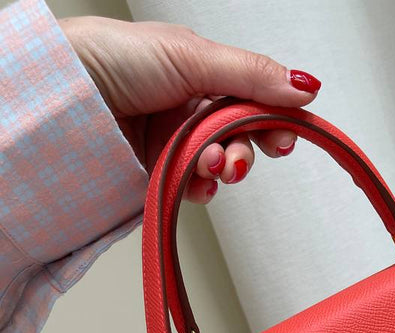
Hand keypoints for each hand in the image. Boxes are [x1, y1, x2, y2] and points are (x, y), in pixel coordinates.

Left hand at [58, 16, 320, 202]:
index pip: (253, 98)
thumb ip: (252, 76)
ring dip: (224, 167)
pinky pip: (194, 186)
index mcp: (201, 71)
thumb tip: (304, 87)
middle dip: (246, 150)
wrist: (65, 96)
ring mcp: (174, 140)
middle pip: (241, 135)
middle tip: (241, 159)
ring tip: (211, 165)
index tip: (286, 136)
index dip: (274, 118)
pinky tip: (197, 181)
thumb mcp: (193, 58)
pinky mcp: (158, 172)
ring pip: (220, 163)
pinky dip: (201, 186)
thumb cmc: (114, 59)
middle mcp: (189, 106)